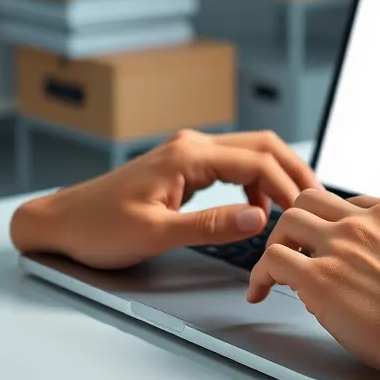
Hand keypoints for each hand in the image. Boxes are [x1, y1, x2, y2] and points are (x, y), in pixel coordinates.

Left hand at [10, 130, 321, 269]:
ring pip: (251, 152)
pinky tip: (258, 209)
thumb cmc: (100, 228)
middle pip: (262, 145)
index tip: (302, 213)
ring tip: (295, 207)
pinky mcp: (186, 166)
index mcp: (188, 156)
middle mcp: (192, 146)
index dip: (287, 186)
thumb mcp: (157, 234)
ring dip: (278, 175)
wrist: (63, 222)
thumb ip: (211, 226)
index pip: (257, 161)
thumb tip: (259, 219)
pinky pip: (234, 165)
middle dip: (294, 171)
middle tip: (315, 202)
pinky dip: (256, 182)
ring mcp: (189, 153)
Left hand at [246, 192, 379, 366]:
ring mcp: (346, 244)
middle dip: (305, 220)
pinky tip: (260, 289)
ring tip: (274, 265)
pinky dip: (261, 272)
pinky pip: (275, 260)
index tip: (338, 244)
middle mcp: (376, 220)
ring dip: (280, 240)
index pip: (362, 205)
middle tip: (298, 246)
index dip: (345, 226)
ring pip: (292, 218)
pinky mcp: (321, 278)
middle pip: (321, 200)